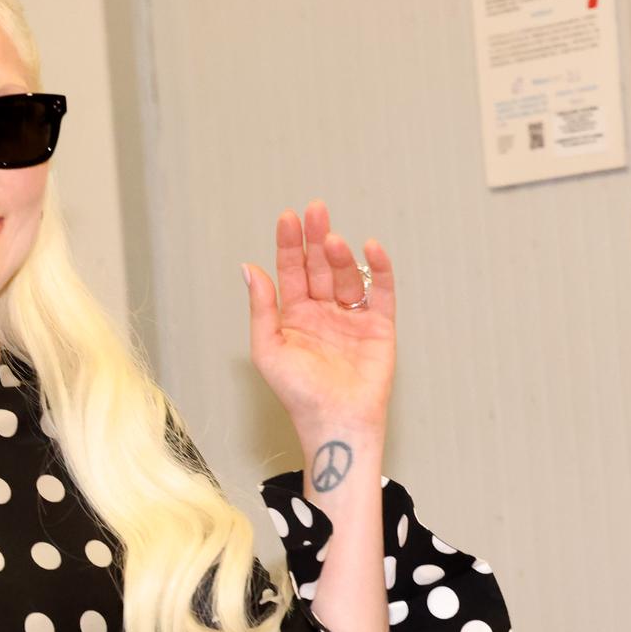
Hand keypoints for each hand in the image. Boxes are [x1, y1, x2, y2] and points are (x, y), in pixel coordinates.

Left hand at [243, 200, 396, 442]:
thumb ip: (262, 307)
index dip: (289, 245)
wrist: (335, 421)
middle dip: (316, 239)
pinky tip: (370, 249)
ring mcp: (352, 318)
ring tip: (333, 240)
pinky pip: (381, 292)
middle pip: (321, 267)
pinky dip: (379, 270)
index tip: (288, 218)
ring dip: (341, 257)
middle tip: (315, 210)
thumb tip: (249, 267)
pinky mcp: (380, 327)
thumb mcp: (268, 348)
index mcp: (294, 317)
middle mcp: (323, 313)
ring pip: (348, 277)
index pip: (291, 271)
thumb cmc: (298, 394)